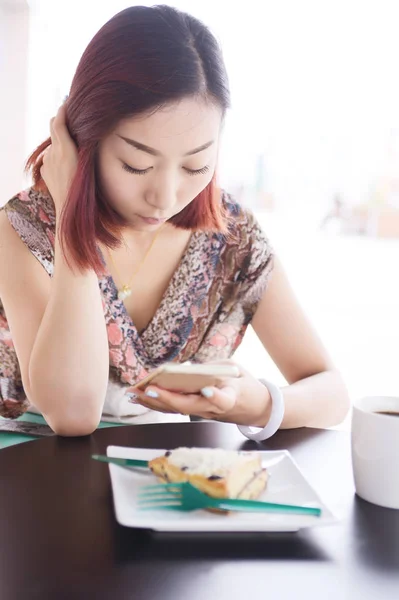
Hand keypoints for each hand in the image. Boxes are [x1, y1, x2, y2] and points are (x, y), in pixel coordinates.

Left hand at [40, 104, 77, 214]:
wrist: (69, 208)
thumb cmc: (84, 190)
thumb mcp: (87, 166)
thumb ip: (82, 148)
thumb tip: (83, 135)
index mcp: (65, 150)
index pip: (59, 123)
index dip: (62, 111)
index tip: (67, 102)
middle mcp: (53, 153)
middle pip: (53, 128)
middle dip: (60, 121)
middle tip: (70, 117)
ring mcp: (47, 162)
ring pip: (53, 145)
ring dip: (60, 142)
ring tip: (72, 146)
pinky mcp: (45, 171)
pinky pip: (50, 158)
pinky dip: (57, 156)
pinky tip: (66, 165)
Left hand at [127, 361, 271, 426]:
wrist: (256, 407)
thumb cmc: (245, 384)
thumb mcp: (235, 369)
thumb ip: (213, 369)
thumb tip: (186, 370)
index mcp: (231, 397)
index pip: (223, 400)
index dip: (214, 396)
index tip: (207, 390)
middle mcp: (215, 409)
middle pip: (189, 407)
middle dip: (167, 399)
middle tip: (148, 390)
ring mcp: (205, 414)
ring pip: (177, 410)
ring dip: (153, 403)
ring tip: (134, 393)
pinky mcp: (197, 412)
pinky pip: (174, 408)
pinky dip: (156, 402)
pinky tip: (140, 396)